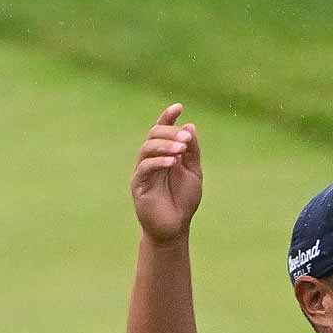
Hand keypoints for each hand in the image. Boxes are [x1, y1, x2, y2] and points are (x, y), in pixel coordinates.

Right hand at [130, 103, 203, 241]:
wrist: (176, 226)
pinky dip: (158, 162)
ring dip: (165, 146)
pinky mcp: (139, 185)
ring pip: (147, 149)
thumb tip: (190, 126)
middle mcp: (151, 159)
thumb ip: (192, 152)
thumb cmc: (183, 199)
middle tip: (186, 138)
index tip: (179, 107)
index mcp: (164, 154)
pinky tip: (172, 162)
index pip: (162, 131)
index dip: (168, 117)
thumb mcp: (194, 172)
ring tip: (181, 149)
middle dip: (170, 133)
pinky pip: (145, 169)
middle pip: (154, 136)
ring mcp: (143, 171)